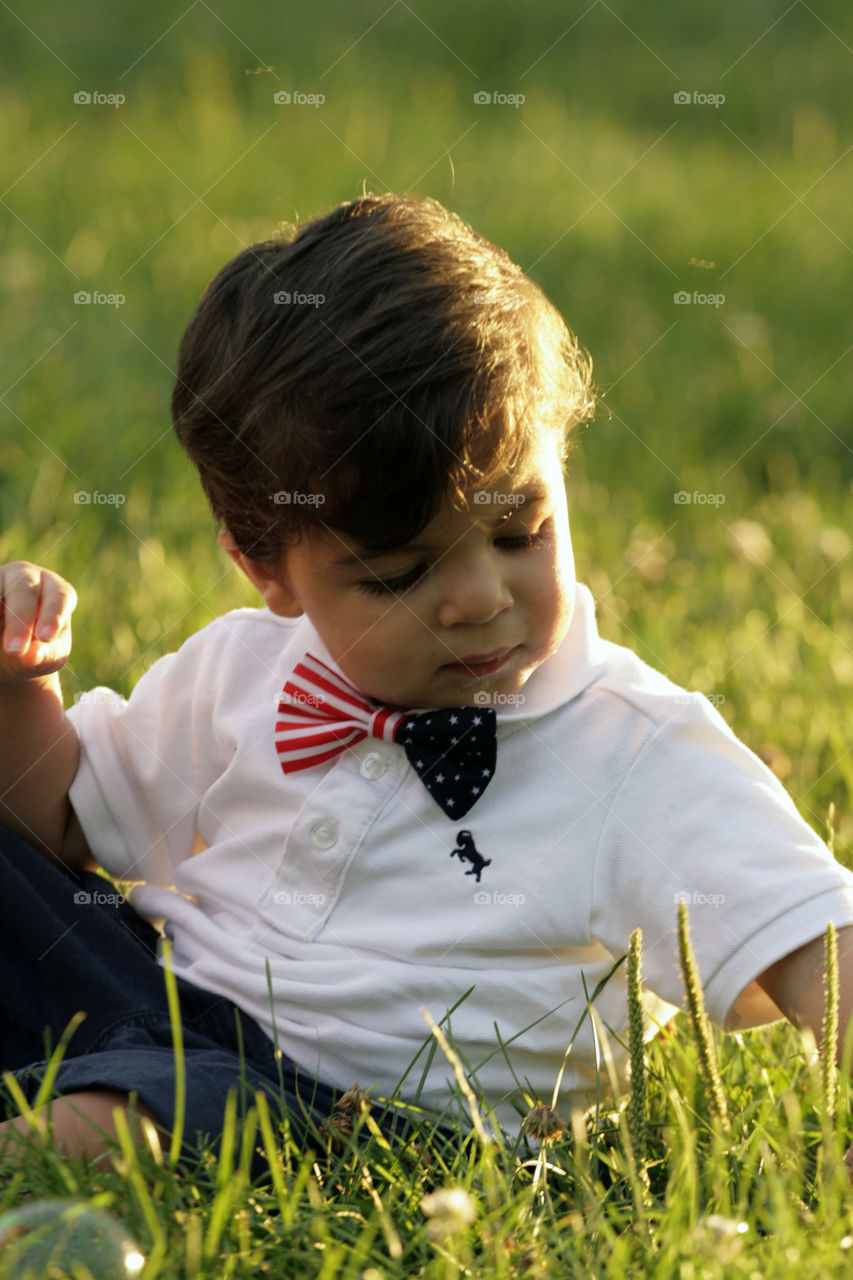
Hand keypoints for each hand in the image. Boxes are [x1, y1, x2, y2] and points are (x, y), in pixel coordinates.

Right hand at [0, 561, 76, 683]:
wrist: (5, 649)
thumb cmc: (35, 649)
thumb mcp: (46, 657)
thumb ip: (44, 656)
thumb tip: (31, 656)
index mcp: (55, 590)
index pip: (60, 596)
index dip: (53, 616)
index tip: (46, 637)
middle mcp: (27, 576)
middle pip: (24, 590)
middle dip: (20, 619)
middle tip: (15, 650)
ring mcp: (0, 578)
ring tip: (5, 646)